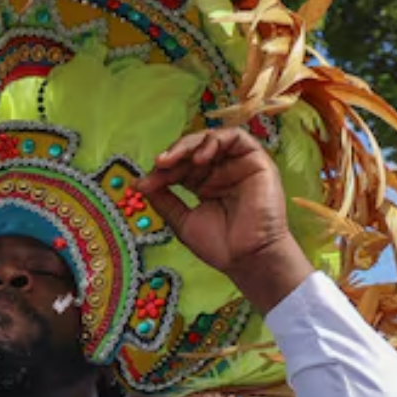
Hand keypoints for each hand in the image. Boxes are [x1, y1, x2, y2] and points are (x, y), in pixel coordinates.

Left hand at [136, 128, 313, 311]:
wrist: (247, 259)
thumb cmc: (220, 245)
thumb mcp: (182, 221)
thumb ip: (164, 201)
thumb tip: (139, 184)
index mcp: (204, 184)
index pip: (180, 167)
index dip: (162, 172)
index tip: (145, 184)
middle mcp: (221, 171)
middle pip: (193, 150)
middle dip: (173, 156)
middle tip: (158, 166)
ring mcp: (238, 165)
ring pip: (211, 139)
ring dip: (189, 145)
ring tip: (174, 160)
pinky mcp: (256, 161)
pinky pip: (236, 137)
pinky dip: (215, 141)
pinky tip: (199, 157)